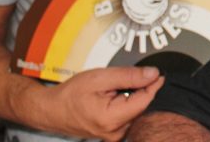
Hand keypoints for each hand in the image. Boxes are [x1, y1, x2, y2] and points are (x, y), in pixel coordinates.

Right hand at [42, 66, 164, 140]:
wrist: (51, 109)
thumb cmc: (71, 94)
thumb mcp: (100, 78)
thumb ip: (128, 76)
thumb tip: (153, 74)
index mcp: (112, 119)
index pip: (145, 100)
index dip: (153, 84)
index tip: (159, 73)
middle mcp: (115, 132)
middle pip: (142, 106)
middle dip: (141, 90)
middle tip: (131, 77)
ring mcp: (114, 135)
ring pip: (136, 111)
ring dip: (133, 96)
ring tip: (116, 88)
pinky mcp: (112, 133)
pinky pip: (128, 116)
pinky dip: (126, 103)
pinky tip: (115, 96)